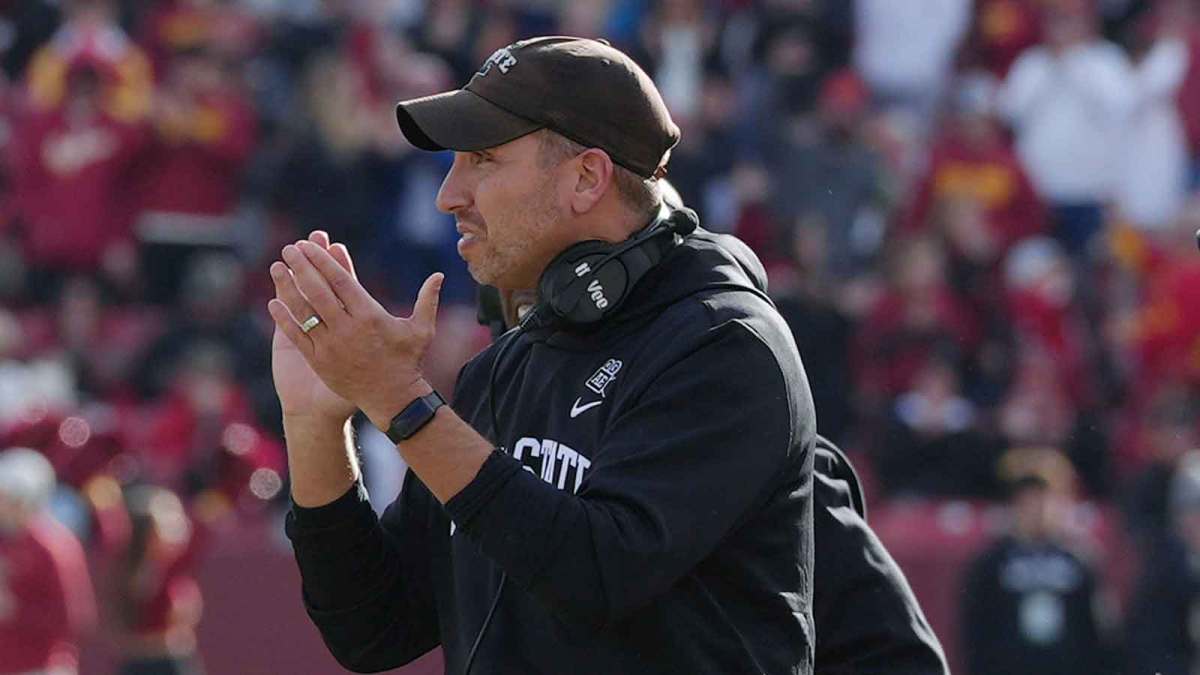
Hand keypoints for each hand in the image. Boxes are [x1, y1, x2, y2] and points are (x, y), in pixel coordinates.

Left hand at [267, 233, 443, 429]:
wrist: (393, 399)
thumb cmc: (408, 362)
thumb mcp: (422, 330)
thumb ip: (427, 300)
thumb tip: (439, 276)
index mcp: (371, 316)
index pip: (342, 281)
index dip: (324, 261)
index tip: (310, 245)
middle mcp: (349, 328)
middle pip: (319, 291)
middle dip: (302, 266)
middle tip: (290, 248)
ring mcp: (332, 346)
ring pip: (305, 311)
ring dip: (288, 287)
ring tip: (276, 268)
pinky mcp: (320, 362)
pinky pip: (298, 336)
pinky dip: (285, 320)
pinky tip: (274, 303)